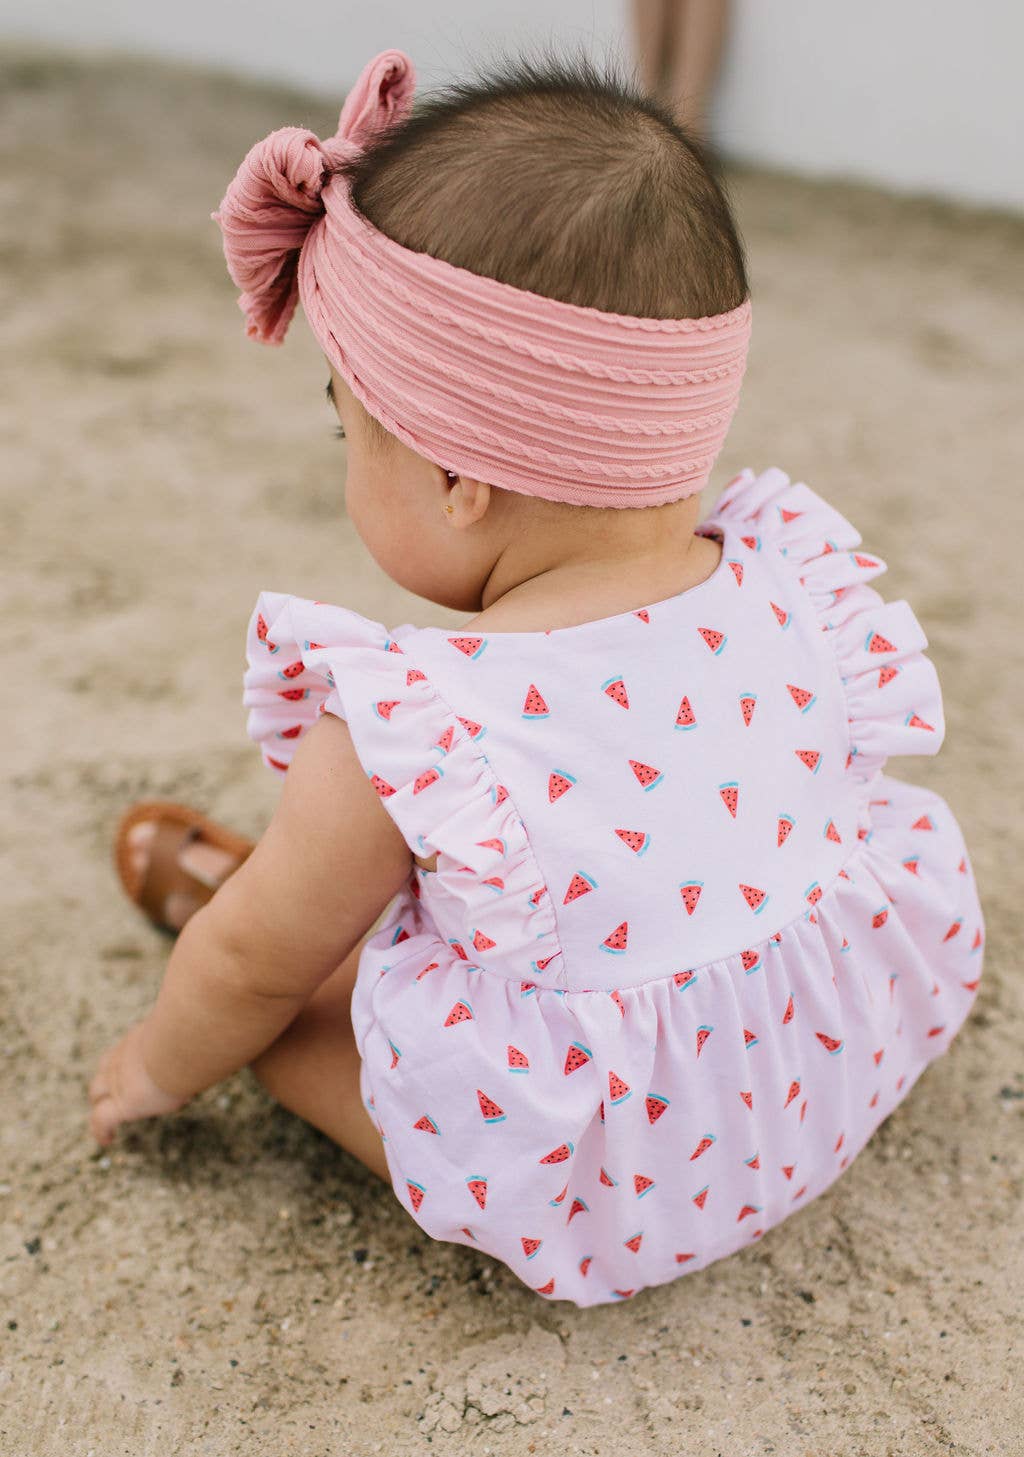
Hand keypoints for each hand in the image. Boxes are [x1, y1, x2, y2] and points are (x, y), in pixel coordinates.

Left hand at [88, 1019, 188, 1146]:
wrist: (181, 1044)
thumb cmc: (194, 1035)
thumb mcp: (192, 1034)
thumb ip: (197, 1037)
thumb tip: (218, 1038)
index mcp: (139, 1039)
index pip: (124, 1051)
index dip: (122, 1062)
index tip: (131, 1071)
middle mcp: (124, 1057)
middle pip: (104, 1071)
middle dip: (105, 1084)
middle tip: (115, 1096)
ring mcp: (118, 1079)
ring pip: (98, 1093)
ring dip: (101, 1103)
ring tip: (105, 1120)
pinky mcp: (122, 1102)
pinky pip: (102, 1120)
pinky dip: (102, 1130)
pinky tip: (107, 1140)